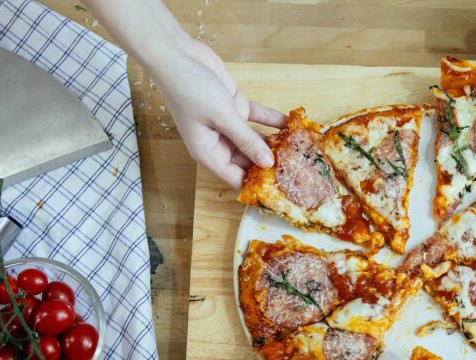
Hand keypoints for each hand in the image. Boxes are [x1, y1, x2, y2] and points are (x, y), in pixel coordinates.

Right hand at [149, 32, 286, 188]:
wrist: (176, 55)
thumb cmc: (189, 89)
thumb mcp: (221, 117)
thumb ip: (246, 140)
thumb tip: (268, 163)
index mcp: (209, 153)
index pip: (236, 179)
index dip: (257, 186)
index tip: (280, 188)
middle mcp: (218, 142)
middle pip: (249, 161)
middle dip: (271, 165)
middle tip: (297, 169)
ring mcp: (228, 125)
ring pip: (256, 140)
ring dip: (276, 143)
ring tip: (299, 149)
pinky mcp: (235, 107)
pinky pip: (258, 118)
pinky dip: (273, 120)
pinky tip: (292, 124)